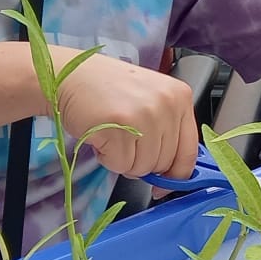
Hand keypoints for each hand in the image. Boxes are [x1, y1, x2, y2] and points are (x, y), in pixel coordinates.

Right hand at [53, 50, 199, 180]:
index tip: (164, 184)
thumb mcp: (150, 99)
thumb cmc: (107, 88)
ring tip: (112, 134)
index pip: (190, 150)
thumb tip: (171, 173)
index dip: (177, 174)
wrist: (70, 75)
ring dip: (123, 160)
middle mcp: (166, 104)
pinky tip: (102, 137)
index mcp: (179, 96)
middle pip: (164, 163)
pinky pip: (121, 165)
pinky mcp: (119, 129)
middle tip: (124, 140)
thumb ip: (166, 130)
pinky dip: (107, 158)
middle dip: (141, 161)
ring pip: (142, 167)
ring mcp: (143, 116)